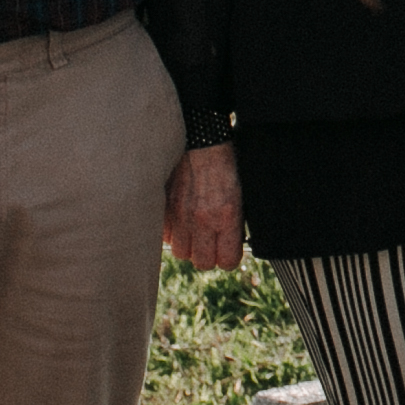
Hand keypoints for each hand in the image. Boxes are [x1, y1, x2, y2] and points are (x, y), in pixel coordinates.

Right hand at [164, 142, 243, 269]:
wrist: (201, 142)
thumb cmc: (225, 166)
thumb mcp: (240, 195)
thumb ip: (234, 224)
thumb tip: (232, 245)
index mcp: (226, 216)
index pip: (227, 261)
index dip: (229, 258)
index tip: (228, 252)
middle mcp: (202, 220)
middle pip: (202, 263)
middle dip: (208, 256)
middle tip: (211, 244)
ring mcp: (181, 216)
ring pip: (182, 253)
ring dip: (189, 247)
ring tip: (195, 233)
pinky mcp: (164, 209)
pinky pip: (166, 237)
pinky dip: (173, 234)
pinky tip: (181, 222)